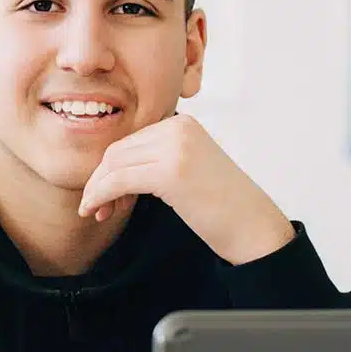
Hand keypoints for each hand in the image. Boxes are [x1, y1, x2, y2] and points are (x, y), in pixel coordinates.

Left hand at [76, 114, 295, 264]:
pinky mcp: (169, 172)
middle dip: (100, 181)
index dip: (110, 170)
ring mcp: (175, 148)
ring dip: (98, 191)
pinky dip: (101, 196)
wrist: (254, 228)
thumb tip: (110, 170)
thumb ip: (156, 159)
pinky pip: (118, 181)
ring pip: (113, 165)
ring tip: (100, 213)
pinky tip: (97, 211)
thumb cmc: (222, 206)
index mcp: (182, 124)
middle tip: (97, 208)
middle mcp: (178, 128)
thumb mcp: (188, 168)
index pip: (129, 141)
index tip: (107, 196)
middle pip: (117, 151)